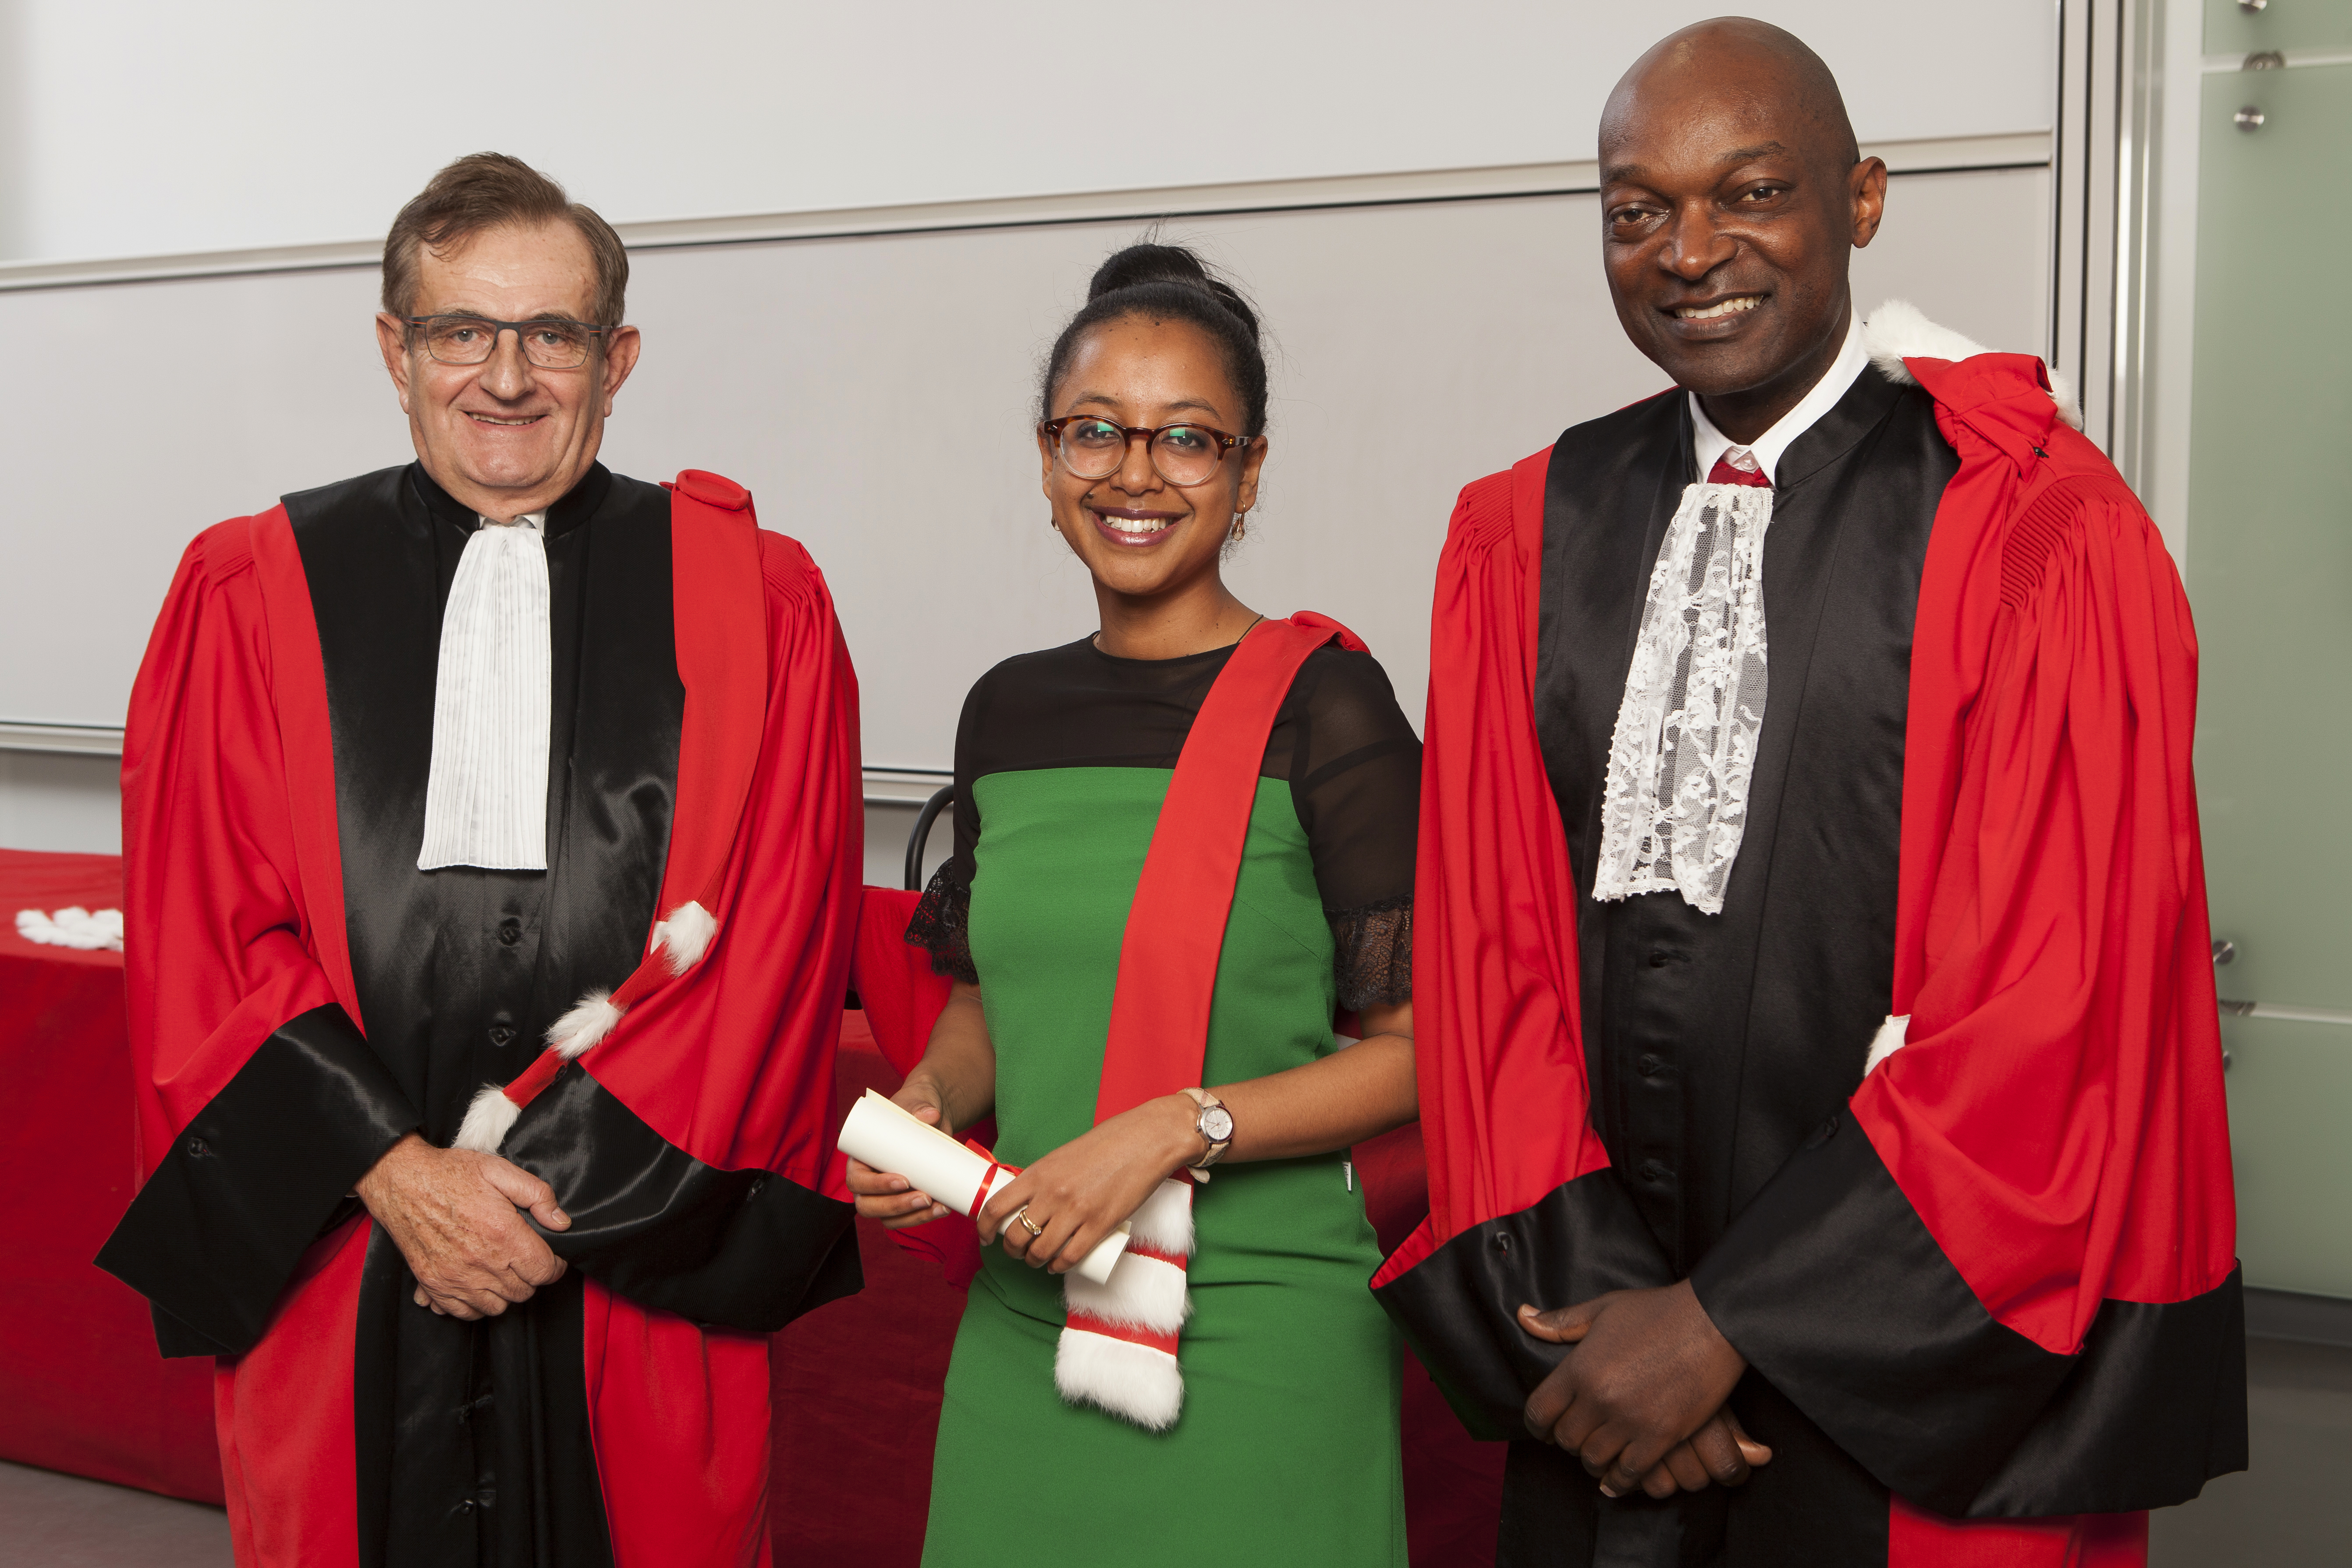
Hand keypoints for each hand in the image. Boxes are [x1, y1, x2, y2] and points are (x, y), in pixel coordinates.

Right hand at [355, 1133, 570, 1319]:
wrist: (401, 1182)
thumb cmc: (450, 1174)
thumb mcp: (500, 1170)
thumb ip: (537, 1195)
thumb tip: (561, 1222)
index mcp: (502, 1234)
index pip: (544, 1271)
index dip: (555, 1266)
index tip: (552, 1258)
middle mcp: (480, 1262)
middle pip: (523, 1292)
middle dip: (531, 1278)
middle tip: (525, 1259)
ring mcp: (455, 1277)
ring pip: (496, 1307)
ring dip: (505, 1292)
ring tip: (502, 1271)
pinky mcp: (434, 1285)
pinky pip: (464, 1312)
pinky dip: (475, 1304)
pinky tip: (477, 1282)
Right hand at [845, 1076, 957, 1229]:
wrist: (932, 1115)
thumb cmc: (913, 1106)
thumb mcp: (915, 1101)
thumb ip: (921, 1105)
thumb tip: (930, 1115)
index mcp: (860, 1157)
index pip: (857, 1180)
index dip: (876, 1186)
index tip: (903, 1180)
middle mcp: (868, 1180)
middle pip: (869, 1205)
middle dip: (897, 1206)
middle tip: (925, 1197)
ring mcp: (885, 1194)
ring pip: (888, 1218)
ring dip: (913, 1217)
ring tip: (939, 1206)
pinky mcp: (904, 1199)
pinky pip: (906, 1218)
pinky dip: (924, 1218)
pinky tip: (943, 1209)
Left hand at [977, 1094, 1198, 1272]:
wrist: (1147, 1140)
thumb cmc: (1108, 1143)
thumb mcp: (1065, 1155)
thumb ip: (1045, 1177)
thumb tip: (1029, 1200)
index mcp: (1040, 1172)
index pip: (997, 1206)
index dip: (984, 1227)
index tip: (985, 1235)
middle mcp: (1053, 1194)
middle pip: (1016, 1236)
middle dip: (1011, 1250)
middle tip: (1017, 1251)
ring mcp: (1076, 1212)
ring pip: (1041, 1252)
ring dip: (1034, 1262)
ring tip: (1038, 1260)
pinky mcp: (1100, 1225)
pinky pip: (1070, 1257)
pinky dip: (1059, 1266)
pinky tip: (1058, 1265)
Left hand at [1518, 1281, 1749, 1496]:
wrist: (1712, 1321)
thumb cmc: (1657, 1311)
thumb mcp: (1603, 1309)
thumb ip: (1561, 1322)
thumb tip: (1523, 1318)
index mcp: (1580, 1368)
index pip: (1540, 1410)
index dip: (1537, 1424)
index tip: (1543, 1429)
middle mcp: (1600, 1398)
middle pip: (1566, 1439)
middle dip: (1567, 1440)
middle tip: (1576, 1437)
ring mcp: (1631, 1420)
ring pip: (1594, 1459)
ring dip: (1592, 1461)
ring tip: (1596, 1457)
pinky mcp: (1661, 1436)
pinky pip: (1629, 1472)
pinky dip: (1619, 1482)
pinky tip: (1614, 1482)